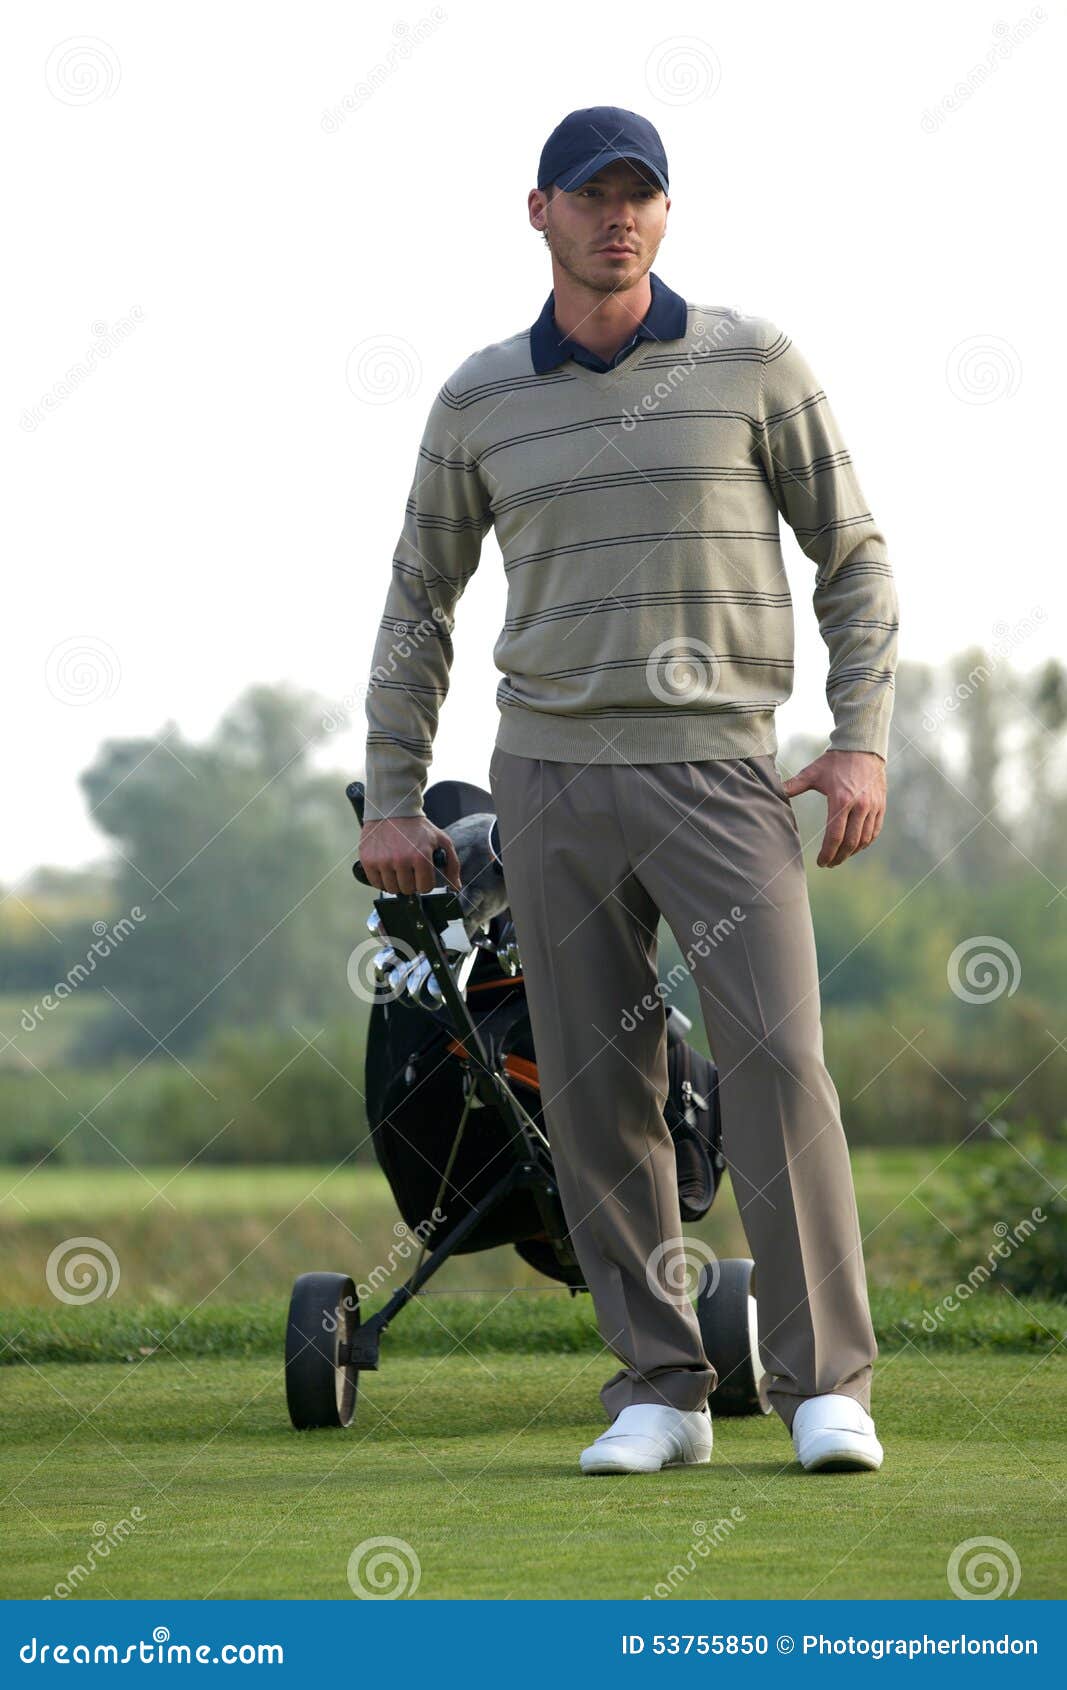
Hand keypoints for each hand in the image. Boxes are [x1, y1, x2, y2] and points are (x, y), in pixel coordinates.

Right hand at [359, 815, 461, 894]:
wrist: (392, 810)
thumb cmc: (418, 827)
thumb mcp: (441, 840)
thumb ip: (452, 863)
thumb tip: (455, 886)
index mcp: (421, 857)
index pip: (425, 888)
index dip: (425, 883)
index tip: (422, 875)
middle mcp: (401, 860)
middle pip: (408, 890)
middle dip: (411, 883)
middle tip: (410, 870)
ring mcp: (382, 861)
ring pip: (391, 889)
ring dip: (396, 882)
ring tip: (398, 868)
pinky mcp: (367, 860)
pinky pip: (375, 883)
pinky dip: (381, 879)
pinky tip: (386, 868)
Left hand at [781, 750, 886, 868]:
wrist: (862, 747)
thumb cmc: (834, 761)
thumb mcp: (812, 772)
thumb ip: (793, 785)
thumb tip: (774, 792)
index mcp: (841, 800)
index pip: (834, 836)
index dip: (827, 853)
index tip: (821, 862)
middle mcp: (860, 806)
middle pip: (850, 842)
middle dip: (839, 857)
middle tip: (829, 863)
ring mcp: (873, 806)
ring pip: (864, 839)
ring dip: (852, 852)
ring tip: (840, 857)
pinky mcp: (881, 805)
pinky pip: (874, 831)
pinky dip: (865, 843)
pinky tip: (855, 846)